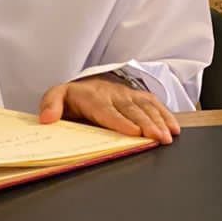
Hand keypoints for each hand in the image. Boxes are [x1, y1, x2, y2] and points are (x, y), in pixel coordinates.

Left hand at [38, 75, 179, 143]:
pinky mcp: (138, 95)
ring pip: (145, 107)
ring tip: (169, 136)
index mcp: (91, 97)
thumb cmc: (72, 97)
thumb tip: (47, 119)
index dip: (121, 122)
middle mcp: (112, 94)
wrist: (86, 83)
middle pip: (131, 110)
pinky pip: (154, 103)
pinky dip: (166, 115)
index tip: (134, 133)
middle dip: (146, 124)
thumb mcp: (55, 97)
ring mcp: (127, 94)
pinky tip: (174, 127)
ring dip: (159, 121)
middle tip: (158, 138)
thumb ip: (50, 106)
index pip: (107, 111)